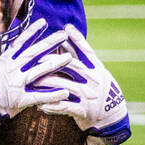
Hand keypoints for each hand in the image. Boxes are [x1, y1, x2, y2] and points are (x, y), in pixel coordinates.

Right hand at [0, 19, 71, 136]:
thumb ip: (3, 65)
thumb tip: (9, 58)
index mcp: (5, 62)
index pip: (20, 43)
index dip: (32, 32)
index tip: (43, 22)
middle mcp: (12, 70)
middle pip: (33, 53)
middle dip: (49, 43)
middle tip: (63, 34)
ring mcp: (16, 84)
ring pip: (39, 71)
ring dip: (55, 64)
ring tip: (70, 58)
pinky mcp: (19, 100)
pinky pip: (39, 96)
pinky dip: (52, 95)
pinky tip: (65, 92)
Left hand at [40, 25, 130, 144]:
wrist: (112, 117)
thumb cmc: (99, 91)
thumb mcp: (97, 74)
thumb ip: (82, 59)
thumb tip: (66, 38)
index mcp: (98, 70)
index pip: (87, 51)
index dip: (78, 39)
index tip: (66, 28)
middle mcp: (94, 81)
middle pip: (72, 67)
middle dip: (54, 61)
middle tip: (37, 57)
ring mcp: (89, 96)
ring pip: (65, 87)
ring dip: (48, 84)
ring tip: (32, 81)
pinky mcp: (84, 111)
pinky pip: (65, 107)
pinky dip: (52, 106)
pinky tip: (39, 104)